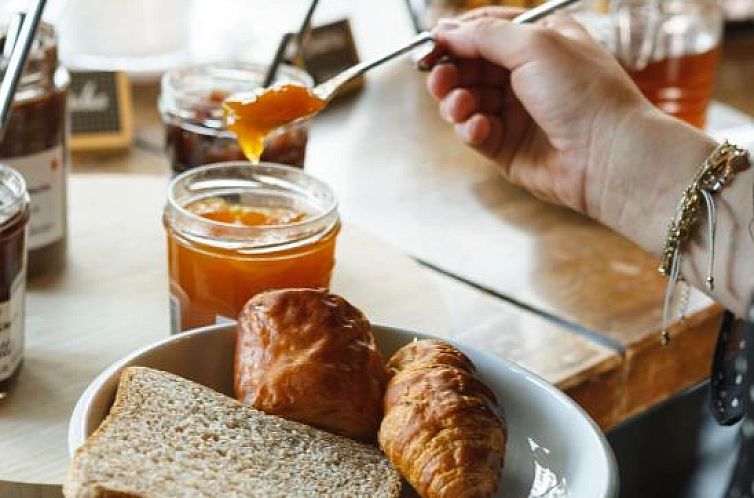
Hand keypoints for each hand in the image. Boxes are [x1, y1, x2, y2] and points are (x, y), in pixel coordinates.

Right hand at [425, 8, 653, 214]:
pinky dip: (470, 128)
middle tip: (439, 80)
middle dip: (450, 72)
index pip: (487, 30)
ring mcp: (517, 111)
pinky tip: (481, 129)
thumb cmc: (584, 93)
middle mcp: (527, 74)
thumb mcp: (534, 45)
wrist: (607, 155)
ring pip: (467, 100)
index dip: (457, 36)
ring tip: (461, 107)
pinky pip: (474, 131)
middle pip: (470, 66)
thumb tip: (445, 31)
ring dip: (457, 102)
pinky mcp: (507, 146)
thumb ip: (484, 35)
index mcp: (540, 41)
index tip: (432, 43)